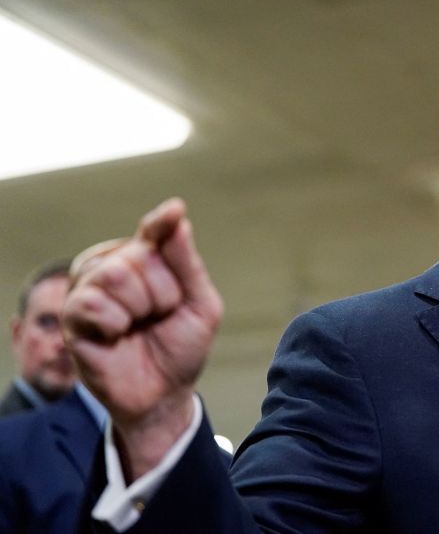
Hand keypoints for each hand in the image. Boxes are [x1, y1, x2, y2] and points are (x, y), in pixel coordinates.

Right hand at [63, 198, 222, 478]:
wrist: (164, 393)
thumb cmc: (181, 346)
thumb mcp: (200, 303)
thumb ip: (186, 261)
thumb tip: (176, 214)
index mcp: (145, 259)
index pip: (154, 231)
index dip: (162, 223)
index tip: (174, 212)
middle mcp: (113, 266)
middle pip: (139, 255)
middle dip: (163, 293)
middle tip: (159, 317)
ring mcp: (89, 289)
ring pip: (114, 275)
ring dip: (140, 308)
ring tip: (138, 326)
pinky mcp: (72, 316)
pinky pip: (93, 302)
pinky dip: (114, 323)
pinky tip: (116, 336)